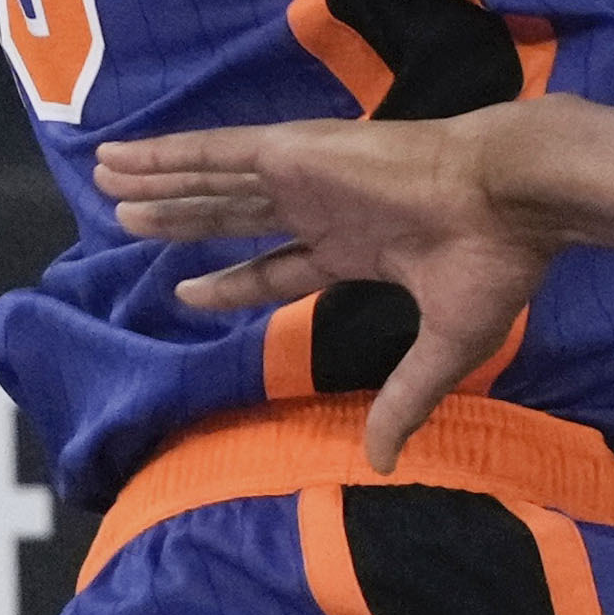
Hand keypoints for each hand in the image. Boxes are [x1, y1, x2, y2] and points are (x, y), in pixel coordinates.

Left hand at [94, 109, 562, 469]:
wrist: (509, 200)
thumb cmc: (491, 266)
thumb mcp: (445, 348)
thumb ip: (403, 399)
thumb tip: (380, 462)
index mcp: (360, 245)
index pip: (278, 266)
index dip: (230, 280)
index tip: (186, 289)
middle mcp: (326, 206)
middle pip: (234, 216)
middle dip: (182, 220)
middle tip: (124, 222)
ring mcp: (307, 176)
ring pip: (214, 182)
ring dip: (159, 184)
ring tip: (104, 181)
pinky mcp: (295, 152)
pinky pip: (215, 154)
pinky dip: (167, 156)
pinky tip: (124, 157)